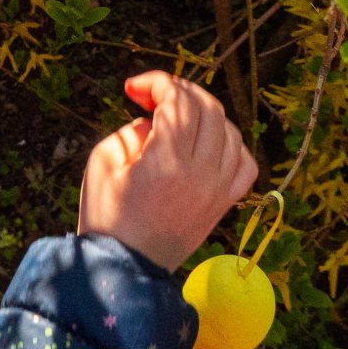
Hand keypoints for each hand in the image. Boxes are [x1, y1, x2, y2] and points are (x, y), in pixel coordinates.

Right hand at [78, 73, 257, 271]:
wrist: (128, 266)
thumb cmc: (108, 214)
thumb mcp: (103, 162)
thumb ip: (130, 130)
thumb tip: (154, 122)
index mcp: (168, 162)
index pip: (178, 100)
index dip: (156, 82)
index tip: (132, 88)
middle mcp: (202, 173)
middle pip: (207, 108)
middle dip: (178, 90)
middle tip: (151, 95)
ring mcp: (218, 190)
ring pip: (230, 131)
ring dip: (203, 113)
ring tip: (176, 116)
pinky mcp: (224, 203)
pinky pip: (244, 163)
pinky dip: (230, 144)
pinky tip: (207, 143)